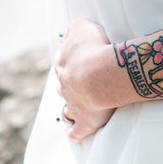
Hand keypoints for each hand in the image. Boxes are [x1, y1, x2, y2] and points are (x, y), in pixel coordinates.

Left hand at [55, 18, 116, 143]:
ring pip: (68, 107)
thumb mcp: (83, 27)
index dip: (70, 63)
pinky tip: (75, 136)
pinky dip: (76, 134)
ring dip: (71, 107)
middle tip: (80, 84)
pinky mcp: (84, 121)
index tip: (77, 63)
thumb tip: (67, 33)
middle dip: (69, 86)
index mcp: (63, 63)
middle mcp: (64, 85)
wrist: (99, 75)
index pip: (62, 63)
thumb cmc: (94, 48)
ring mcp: (73, 104)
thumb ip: (74, 29)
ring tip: (76, 109)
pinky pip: (77, 131)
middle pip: (63, 86)